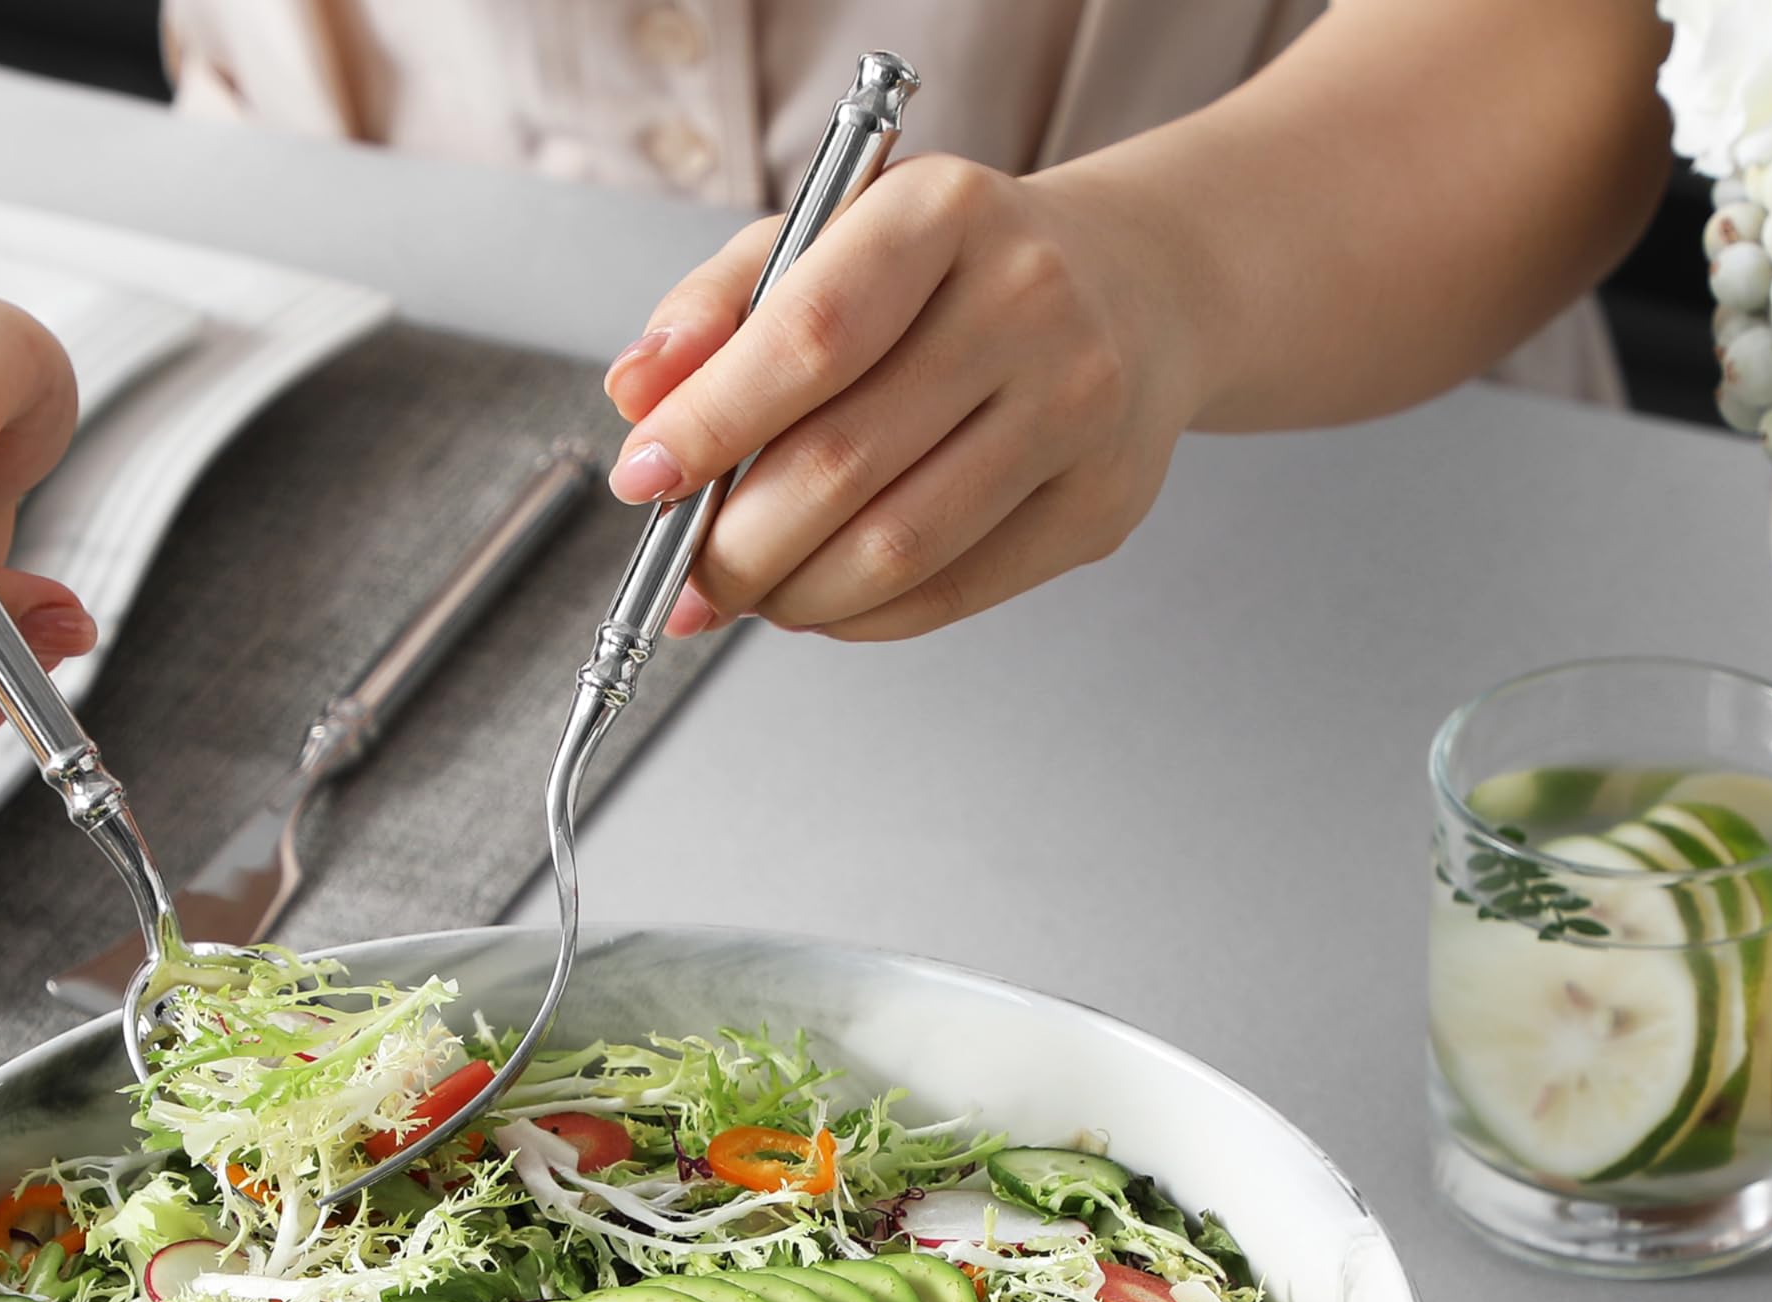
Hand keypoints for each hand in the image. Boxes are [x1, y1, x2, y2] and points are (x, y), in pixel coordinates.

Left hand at [601, 156, 1201, 642]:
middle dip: (735, 544)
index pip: (810, 338)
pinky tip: (821, 598)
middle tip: (687, 574)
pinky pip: (948, 595)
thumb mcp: (826, 240)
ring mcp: (1077, 409)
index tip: (643, 479)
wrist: (1135, 288)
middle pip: (841, 465)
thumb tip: (636, 396)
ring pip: (895, 550)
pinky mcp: (1099, 505)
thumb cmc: (952, 272)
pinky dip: (858, 616)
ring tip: (749, 590)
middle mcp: (1026, 303)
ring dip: (791, 594)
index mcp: (943, 214)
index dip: (712, 425)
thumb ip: (717, 309)